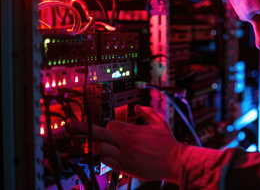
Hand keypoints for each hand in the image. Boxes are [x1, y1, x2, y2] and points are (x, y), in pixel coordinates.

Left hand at [68, 105, 185, 183]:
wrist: (173, 162)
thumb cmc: (167, 143)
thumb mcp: (159, 123)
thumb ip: (147, 112)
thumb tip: (137, 107)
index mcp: (131, 131)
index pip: (109, 125)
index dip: (110, 126)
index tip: (113, 127)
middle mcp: (124, 144)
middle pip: (98, 134)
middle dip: (82, 129)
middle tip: (69, 125)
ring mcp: (123, 157)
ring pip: (101, 149)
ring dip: (102, 146)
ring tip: (107, 145)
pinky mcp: (124, 168)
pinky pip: (107, 162)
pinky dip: (107, 158)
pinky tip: (114, 156)